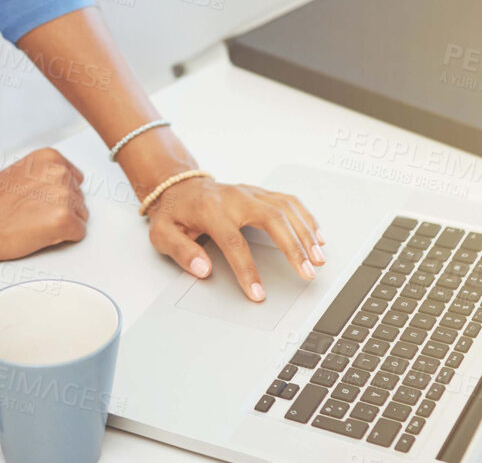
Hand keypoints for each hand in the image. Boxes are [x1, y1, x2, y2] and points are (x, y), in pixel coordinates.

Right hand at [0, 147, 89, 267]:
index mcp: (49, 157)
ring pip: (81, 215)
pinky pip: (79, 233)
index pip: (75, 178)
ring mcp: (63, 196)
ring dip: (63, 223)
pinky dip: (64, 238)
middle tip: (34, 214)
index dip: (59, 193)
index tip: (44, 200)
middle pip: (79, 197)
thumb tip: (60, 181)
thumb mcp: (18, 172)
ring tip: (35, 223)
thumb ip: (43, 173)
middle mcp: (59, 172)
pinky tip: (41, 233)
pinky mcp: (65, 220)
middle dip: (62, 208)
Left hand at [144, 176, 324, 301]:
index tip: (258, 294)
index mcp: (211, 210)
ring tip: (318, 258)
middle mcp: (235, 197)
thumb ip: (182, 252)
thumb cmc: (173, 213)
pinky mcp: (259, 193)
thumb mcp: (163, 234)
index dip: (247, 270)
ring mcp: (250, 192)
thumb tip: (203, 269)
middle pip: (272, 219)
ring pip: (285, 208)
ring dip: (305, 233)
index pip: (234, 242)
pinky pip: (288, 201)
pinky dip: (306, 217)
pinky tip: (316, 235)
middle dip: (293, 247)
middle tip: (307, 271)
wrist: (178, 186)